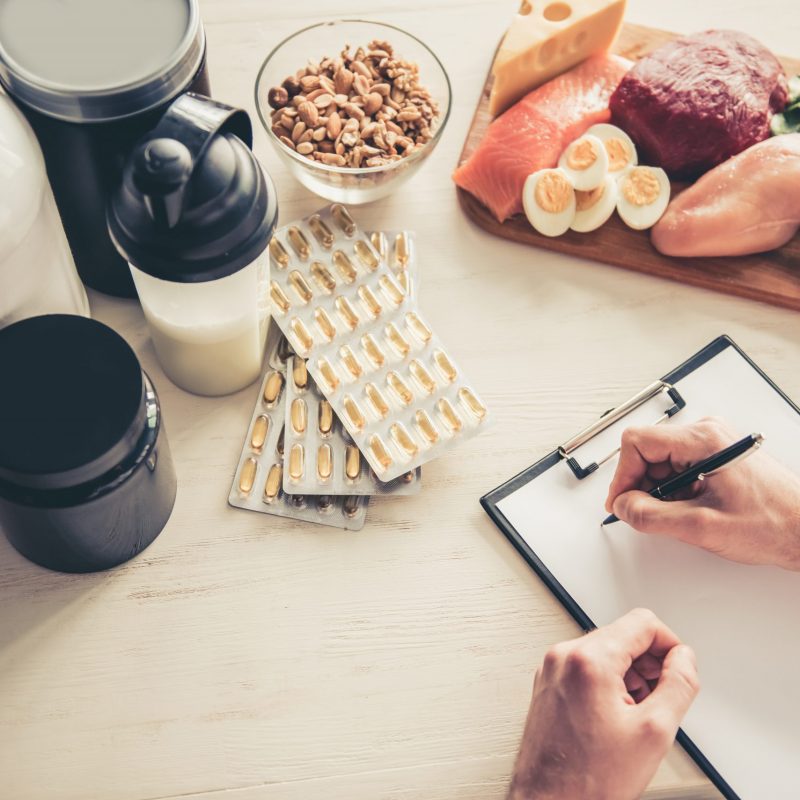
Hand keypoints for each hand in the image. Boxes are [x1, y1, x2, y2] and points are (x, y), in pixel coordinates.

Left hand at [508, 608, 698, 799]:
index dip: (670, 645)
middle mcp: (563, 656)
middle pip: (623, 634)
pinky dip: (608, 682)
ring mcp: (552, 669)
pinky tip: (618, 716)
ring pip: (606, 650)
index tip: (680, 669)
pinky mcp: (548, 683)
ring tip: (638, 714)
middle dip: (650, 663)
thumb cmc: (589, 781)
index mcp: (588, 660)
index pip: (642, 622)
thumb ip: (679, 684)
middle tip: (661, 699)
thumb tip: (684, 658)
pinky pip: (587, 666)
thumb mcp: (655, 732)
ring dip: (631, 674)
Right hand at [605, 417, 799, 569]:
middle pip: (647, 450)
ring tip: (676, 513)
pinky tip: (688, 508)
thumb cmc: (773, 523)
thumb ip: (652, 516)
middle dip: (640, 484)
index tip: (621, 500)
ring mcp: (712, 443)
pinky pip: (677, 466)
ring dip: (658, 489)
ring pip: (661, 460)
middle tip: (643, 513)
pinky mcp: (716, 455)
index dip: (623, 474)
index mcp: (704, 441)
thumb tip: (623, 506)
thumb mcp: (702, 526)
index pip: (638, 441)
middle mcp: (707, 434)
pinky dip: (674, 489)